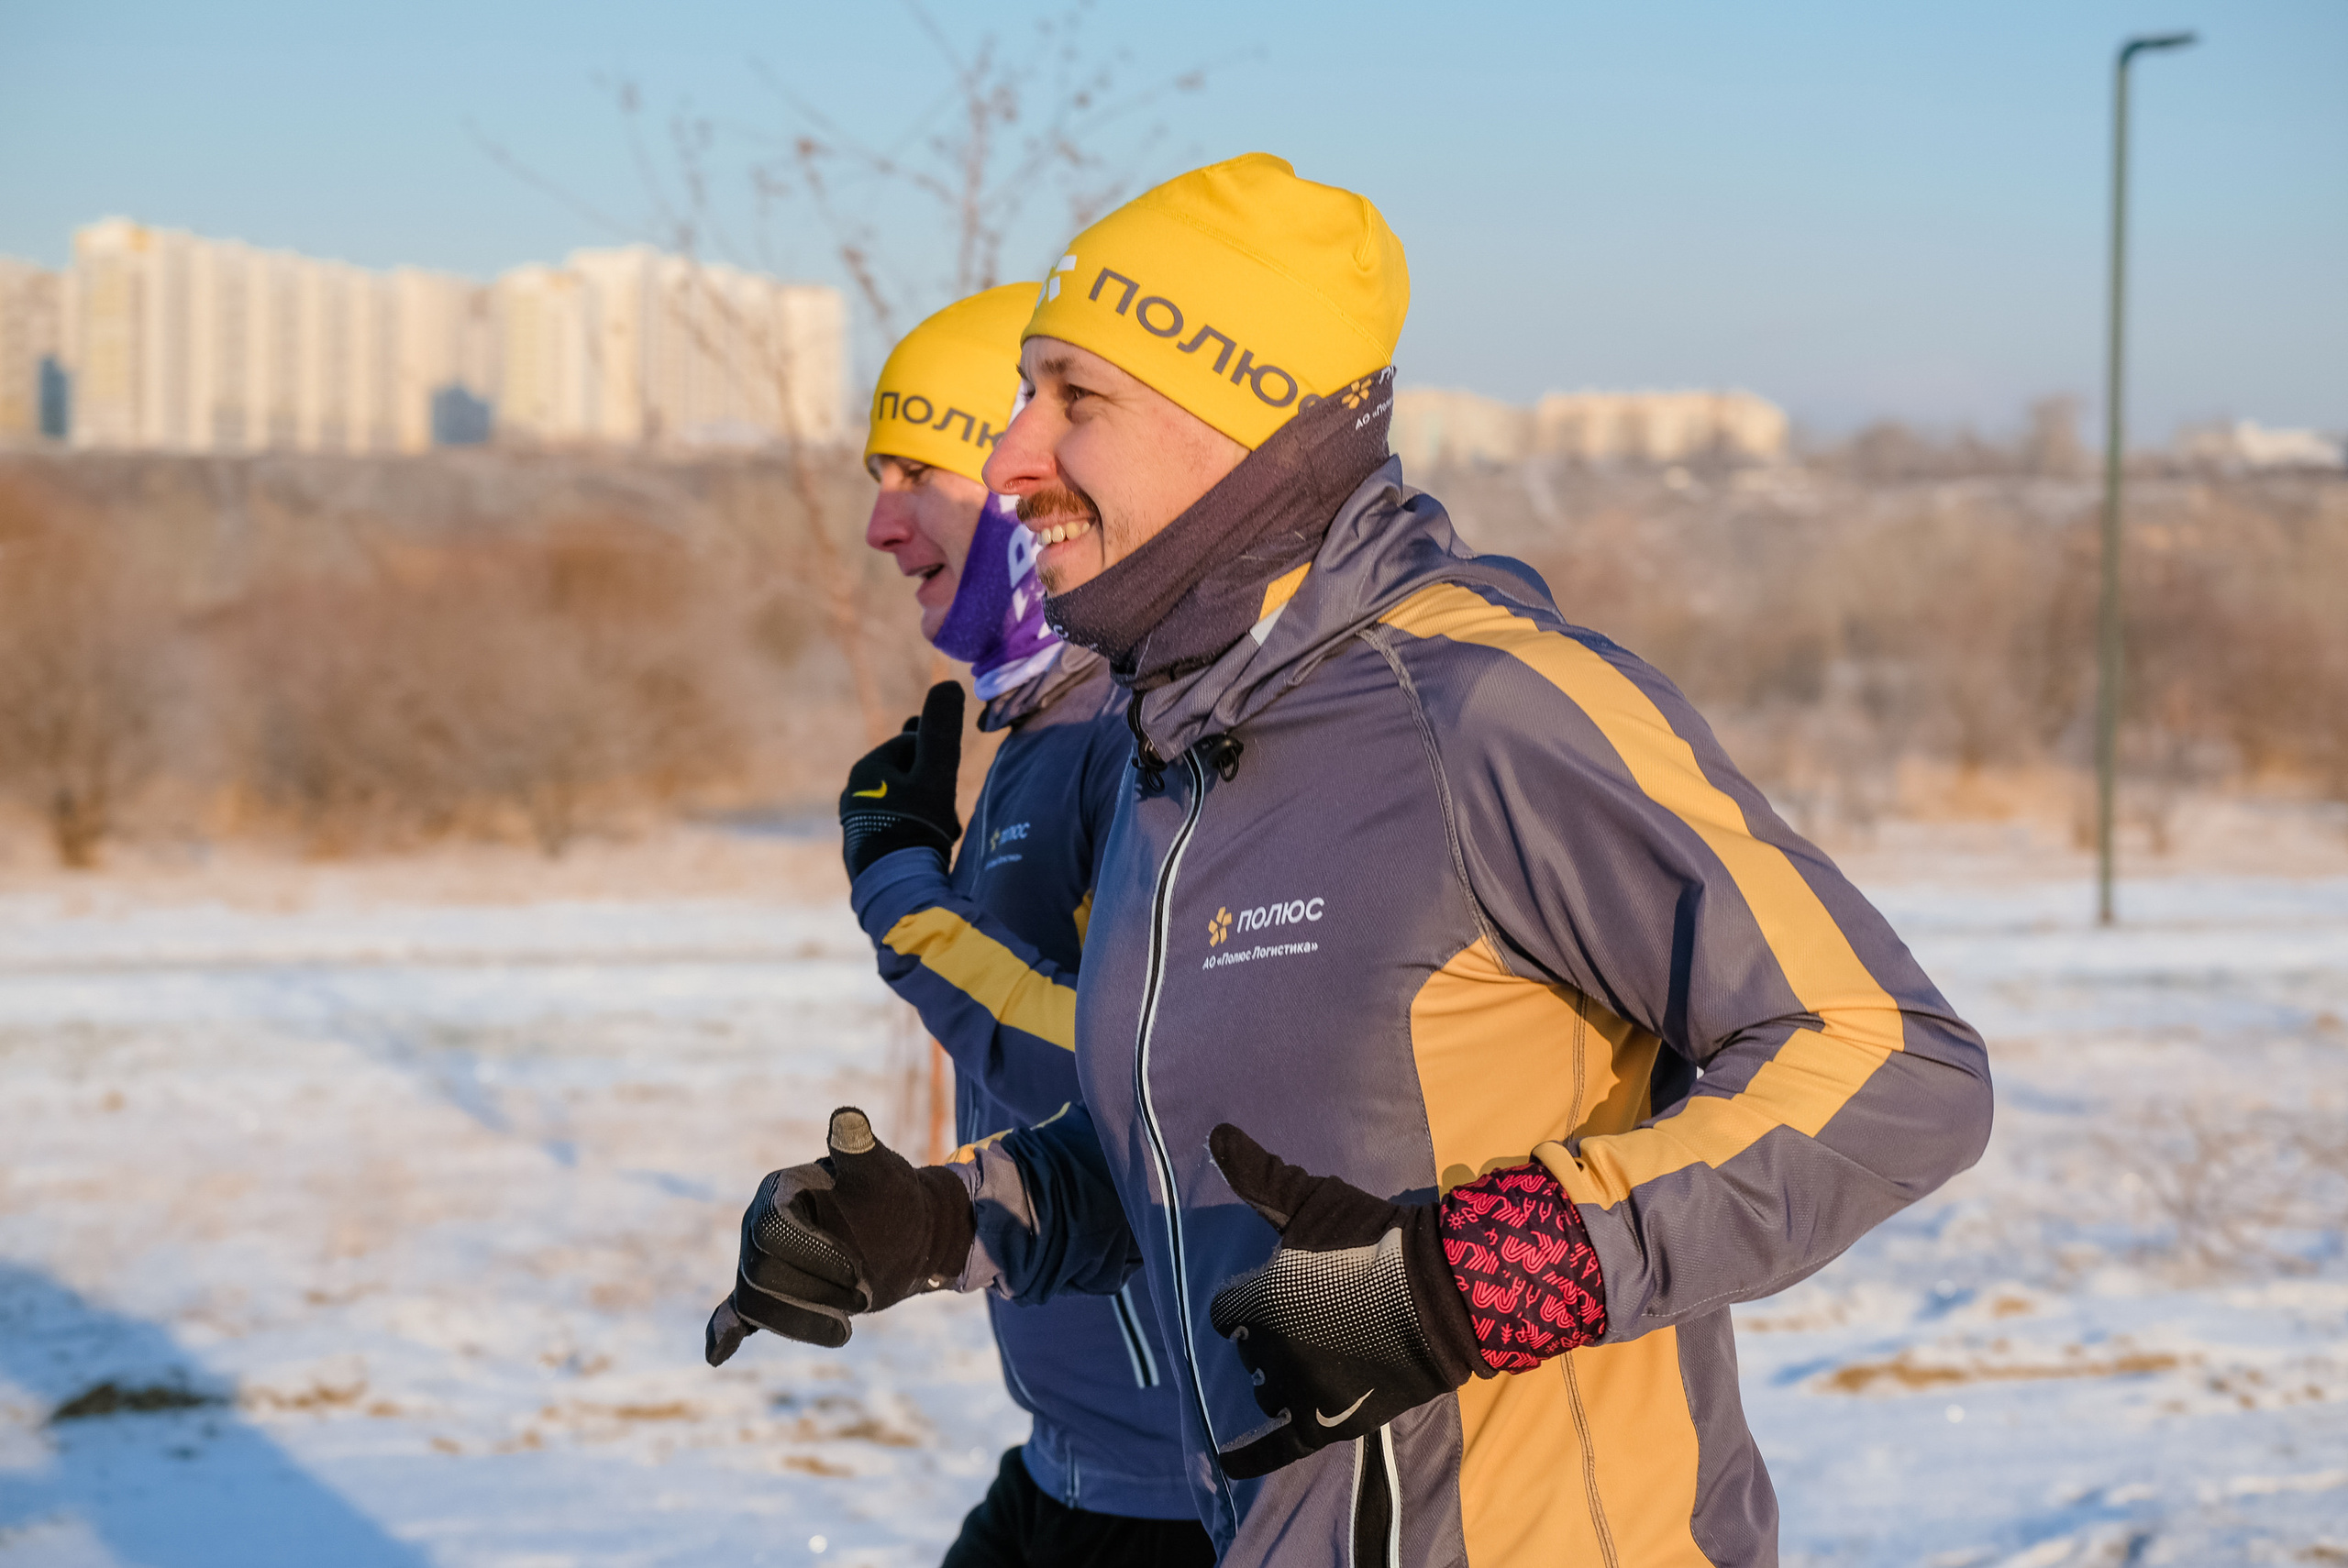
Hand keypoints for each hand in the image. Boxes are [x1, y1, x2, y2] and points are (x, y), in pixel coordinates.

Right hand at [704, 1107, 976, 1365]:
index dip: (811, 1255)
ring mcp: (762, 1260)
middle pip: (760, 1271)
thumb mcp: (881, 1171)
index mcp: (780, 1191)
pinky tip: (718, 1355)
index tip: (857, 1271)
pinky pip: (738, 1313)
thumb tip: (847, 1118)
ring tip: (845, 1330)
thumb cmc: (891, 1196)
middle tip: (865, 1298)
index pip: (772, 1229)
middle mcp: (760, 1224)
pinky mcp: (771, 1292)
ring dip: (798, 1322)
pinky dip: (725, 1333)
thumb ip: (858, 1149)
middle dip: (812, 1292)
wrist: (902, 1230)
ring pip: (755, 1303)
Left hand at [839, 681, 964, 879]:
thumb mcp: (935, 773)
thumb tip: (948, 683)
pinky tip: (923, 850)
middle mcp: (852, 792)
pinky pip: (894, 828)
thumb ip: (941, 730)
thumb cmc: (915, 826)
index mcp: (866, 769)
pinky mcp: (861, 850)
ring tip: (939, 836)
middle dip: (931, 791)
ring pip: (903, 804)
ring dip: (925, 815)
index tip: (946, 788)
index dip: (937, 764)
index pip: (912, 746)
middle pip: (908, 777)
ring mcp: (854, 824)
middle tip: (945, 816)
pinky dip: (912, 834)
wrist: (895, 888)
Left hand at [1205, 1125, 1479, 1478]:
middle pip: (1249, 1350)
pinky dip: (1248, 1460)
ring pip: (1268, 1389)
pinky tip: (1225, 1464)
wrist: (1443, 1292)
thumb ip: (1260, 1174)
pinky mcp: (1327, 1423)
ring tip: (1310, 1359)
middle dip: (1268, 1336)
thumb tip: (1215, 1132)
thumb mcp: (1315, 1199)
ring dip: (1278, 1376)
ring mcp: (1299, 1389)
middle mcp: (1270, 1348)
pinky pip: (1277, 1449)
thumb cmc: (1377, 1239)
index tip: (1260, 1298)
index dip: (1243, 1304)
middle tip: (1307, 1319)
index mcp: (1259, 1297)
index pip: (1226, 1310)